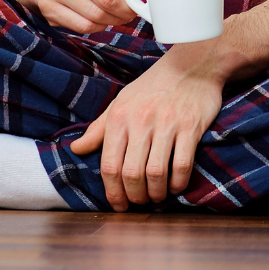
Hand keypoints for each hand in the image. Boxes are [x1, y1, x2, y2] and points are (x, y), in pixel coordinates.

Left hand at [70, 46, 227, 209]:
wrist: (192, 65)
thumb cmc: (153, 87)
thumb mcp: (121, 102)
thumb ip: (98, 129)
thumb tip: (76, 149)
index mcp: (120, 117)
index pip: (109, 165)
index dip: (112, 192)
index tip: (118, 204)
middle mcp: (141, 121)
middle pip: (131, 173)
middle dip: (134, 196)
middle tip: (139, 202)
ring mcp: (167, 124)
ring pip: (156, 172)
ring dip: (156, 193)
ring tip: (157, 196)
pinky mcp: (191, 126)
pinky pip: (182, 164)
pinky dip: (178, 182)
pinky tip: (175, 185)